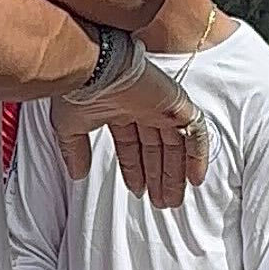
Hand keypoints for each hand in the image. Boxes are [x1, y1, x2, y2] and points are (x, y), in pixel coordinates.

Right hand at [54, 41, 210, 208]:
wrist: (95, 68)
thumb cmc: (80, 88)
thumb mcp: (70, 127)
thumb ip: (75, 151)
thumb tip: (77, 174)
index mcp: (119, 110)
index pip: (132, 145)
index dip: (135, 169)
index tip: (138, 190)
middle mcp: (142, 108)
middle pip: (156, 148)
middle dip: (158, 177)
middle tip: (160, 202)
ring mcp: (162, 106)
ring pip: (175, 145)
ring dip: (175, 174)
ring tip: (173, 200)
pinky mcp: (177, 104)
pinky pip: (196, 132)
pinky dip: (198, 156)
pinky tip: (195, 178)